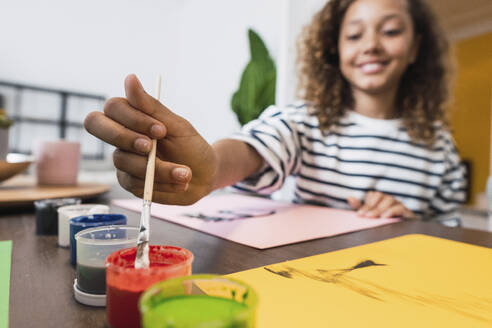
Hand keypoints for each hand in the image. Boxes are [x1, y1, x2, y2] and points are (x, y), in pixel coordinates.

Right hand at [84, 74, 217, 204]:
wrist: (205, 176)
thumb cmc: (191, 147)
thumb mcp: (177, 126)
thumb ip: (152, 106)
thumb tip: (130, 78)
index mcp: (133, 118)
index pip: (113, 107)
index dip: (132, 118)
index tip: (161, 130)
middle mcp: (122, 137)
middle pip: (95, 124)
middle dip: (124, 137)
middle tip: (151, 147)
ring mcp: (123, 160)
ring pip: (123, 160)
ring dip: (158, 168)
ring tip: (185, 173)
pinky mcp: (129, 182)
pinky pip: (134, 182)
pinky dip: (161, 182)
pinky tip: (179, 182)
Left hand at [347, 191, 415, 218]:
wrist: (403, 234)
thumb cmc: (383, 224)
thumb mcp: (369, 216)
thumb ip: (359, 207)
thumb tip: (349, 197)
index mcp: (380, 200)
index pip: (372, 195)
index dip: (366, 204)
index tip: (359, 214)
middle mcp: (389, 200)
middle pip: (380, 195)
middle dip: (371, 206)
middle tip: (366, 216)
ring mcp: (398, 204)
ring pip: (389, 199)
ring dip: (380, 208)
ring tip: (374, 217)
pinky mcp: (406, 212)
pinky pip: (400, 207)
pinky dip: (392, 211)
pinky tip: (385, 217)